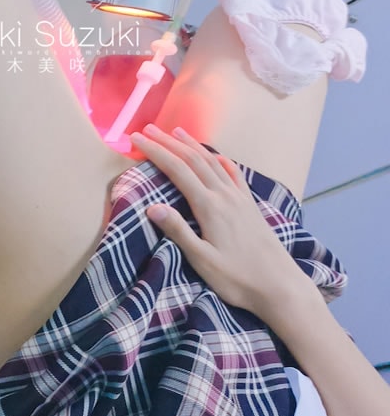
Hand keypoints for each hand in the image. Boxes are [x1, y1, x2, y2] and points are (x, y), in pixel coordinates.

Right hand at [130, 125, 313, 321]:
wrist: (280, 286)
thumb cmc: (238, 278)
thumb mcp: (202, 260)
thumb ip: (178, 231)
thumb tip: (151, 206)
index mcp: (209, 206)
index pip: (176, 170)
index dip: (155, 151)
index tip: (136, 139)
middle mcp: (224, 195)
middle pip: (192, 159)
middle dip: (168, 142)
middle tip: (148, 129)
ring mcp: (239, 198)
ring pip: (212, 161)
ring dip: (192, 144)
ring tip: (175, 131)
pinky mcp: (250, 205)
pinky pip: (233, 173)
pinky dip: (220, 159)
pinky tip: (216, 155)